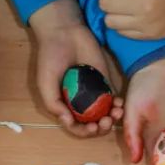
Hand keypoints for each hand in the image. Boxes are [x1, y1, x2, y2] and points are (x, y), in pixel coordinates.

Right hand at [30, 0, 122, 137]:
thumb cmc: (50, 58)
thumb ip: (54, 104)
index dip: (85, 132)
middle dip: (101, 128)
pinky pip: (113, 98)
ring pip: (105, 114)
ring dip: (112, 119)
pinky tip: (119, 103)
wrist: (64, 33)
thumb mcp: (45, 83)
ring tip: (115, 113)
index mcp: (64, 107)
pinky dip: (118, 104)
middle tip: (105, 121)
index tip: (92, 127)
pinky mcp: (104, 82)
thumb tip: (68, 122)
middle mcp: (79, 104)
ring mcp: (93, 94)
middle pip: (93, 124)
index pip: (76, 127)